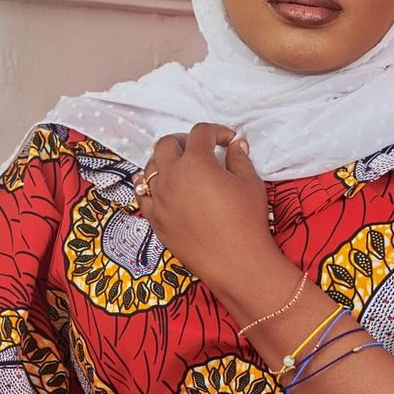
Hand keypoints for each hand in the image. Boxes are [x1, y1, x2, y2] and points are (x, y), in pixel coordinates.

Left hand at [132, 121, 274, 286]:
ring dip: (165, 162)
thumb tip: (236, 146)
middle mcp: (171, 176)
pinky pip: (142, 196)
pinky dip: (148, 186)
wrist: (236, 262)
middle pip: (167, 144)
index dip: (216, 131)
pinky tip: (158, 186)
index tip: (228, 140)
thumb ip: (240, 159)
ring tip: (181, 169)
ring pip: (150, 167)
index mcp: (196, 162)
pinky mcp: (155, 219)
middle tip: (200, 150)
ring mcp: (159, 198)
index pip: (200, 133)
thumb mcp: (250, 183)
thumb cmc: (246, 221)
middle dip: (184, 141)